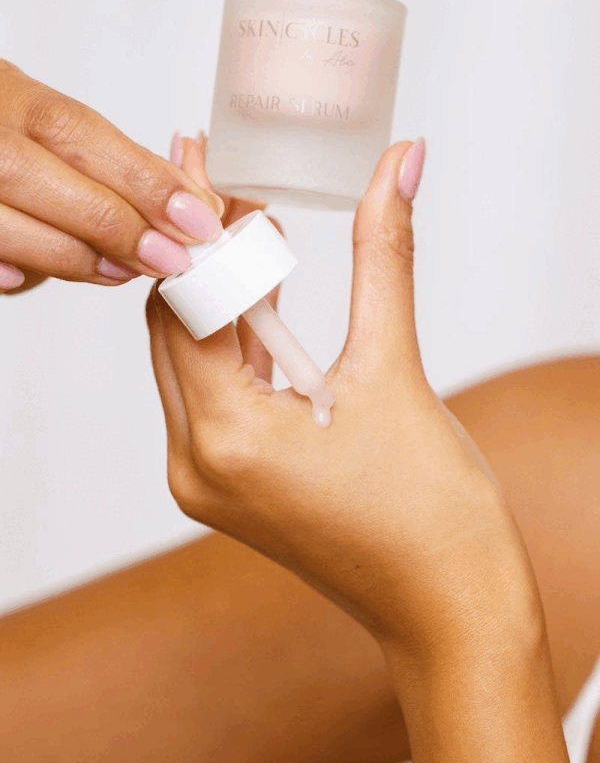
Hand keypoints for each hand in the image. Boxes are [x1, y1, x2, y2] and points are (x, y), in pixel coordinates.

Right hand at [0, 60, 223, 293]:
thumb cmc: (18, 152)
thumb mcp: (65, 144)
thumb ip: (124, 170)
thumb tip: (198, 208)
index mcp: (9, 95)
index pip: (74, 129)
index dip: (139, 179)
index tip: (194, 219)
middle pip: (30, 172)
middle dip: (110, 223)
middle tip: (167, 256)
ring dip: (68, 253)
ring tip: (121, 272)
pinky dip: (1, 268)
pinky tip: (28, 279)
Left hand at [147, 140, 542, 659]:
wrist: (447, 608)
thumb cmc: (431, 514)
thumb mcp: (397, 369)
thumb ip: (384, 256)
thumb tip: (396, 165)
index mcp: (224, 437)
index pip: (184, 300)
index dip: (198, 223)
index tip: (202, 154)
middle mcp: (195, 462)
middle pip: (174, 326)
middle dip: (204, 252)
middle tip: (231, 181)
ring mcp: (208, 479)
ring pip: (191, 359)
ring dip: (221, 296)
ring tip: (254, 228)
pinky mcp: (230, 485)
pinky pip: (214, 394)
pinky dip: (236, 344)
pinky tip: (267, 298)